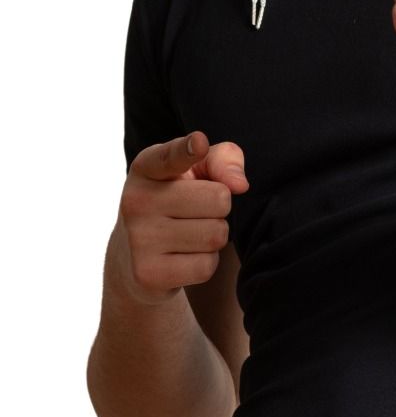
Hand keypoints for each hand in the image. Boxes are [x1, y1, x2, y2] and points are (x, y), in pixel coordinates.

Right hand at [115, 132, 248, 304]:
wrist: (134, 255)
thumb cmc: (178, 197)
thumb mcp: (197, 169)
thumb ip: (223, 159)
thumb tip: (239, 184)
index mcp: (147, 166)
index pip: (171, 156)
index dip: (188, 149)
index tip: (199, 143)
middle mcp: (135, 199)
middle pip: (219, 199)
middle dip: (220, 208)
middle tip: (196, 212)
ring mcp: (138, 238)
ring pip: (215, 235)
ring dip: (214, 236)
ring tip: (190, 233)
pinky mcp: (147, 274)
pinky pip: (206, 266)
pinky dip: (205, 263)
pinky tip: (183, 257)